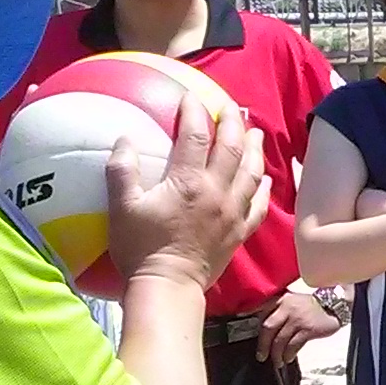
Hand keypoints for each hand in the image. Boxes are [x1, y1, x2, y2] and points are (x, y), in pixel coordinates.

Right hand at [107, 108, 267, 290]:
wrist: (167, 287)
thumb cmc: (140, 248)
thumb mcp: (122, 208)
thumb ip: (121, 170)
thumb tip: (123, 138)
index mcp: (188, 182)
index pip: (196, 134)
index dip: (194, 111)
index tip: (190, 97)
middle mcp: (217, 191)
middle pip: (232, 147)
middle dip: (232, 122)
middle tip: (230, 107)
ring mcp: (232, 212)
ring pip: (251, 172)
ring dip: (254, 148)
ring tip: (254, 132)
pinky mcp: (239, 232)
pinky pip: (258, 205)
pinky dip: (263, 188)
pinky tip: (264, 179)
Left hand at [258, 286, 339, 363]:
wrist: (334, 305)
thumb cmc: (310, 307)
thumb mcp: (291, 302)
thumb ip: (277, 311)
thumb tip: (263, 332)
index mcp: (280, 299)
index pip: (261, 314)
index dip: (254, 329)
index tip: (250, 340)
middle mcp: (287, 306)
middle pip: (268, 328)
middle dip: (263, 345)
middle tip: (261, 356)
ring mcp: (298, 317)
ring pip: (280, 339)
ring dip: (276, 354)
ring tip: (277, 361)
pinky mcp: (308, 328)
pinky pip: (293, 344)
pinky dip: (289, 354)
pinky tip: (288, 358)